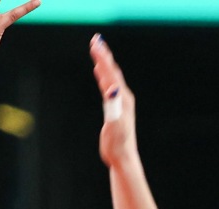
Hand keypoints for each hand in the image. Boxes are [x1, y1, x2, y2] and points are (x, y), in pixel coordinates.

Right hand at [89, 34, 138, 168]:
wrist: (123, 158)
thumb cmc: (117, 145)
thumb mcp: (114, 126)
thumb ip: (113, 106)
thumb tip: (112, 89)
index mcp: (121, 99)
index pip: (110, 74)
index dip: (102, 58)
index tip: (95, 44)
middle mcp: (123, 97)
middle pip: (112, 71)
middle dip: (104, 55)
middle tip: (96, 40)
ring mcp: (121, 102)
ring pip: (111, 77)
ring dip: (104, 63)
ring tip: (98, 51)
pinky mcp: (117, 107)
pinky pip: (110, 85)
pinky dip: (104, 76)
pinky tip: (99, 73)